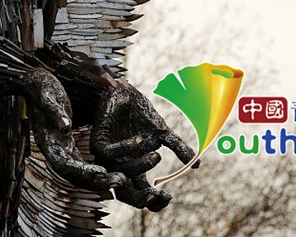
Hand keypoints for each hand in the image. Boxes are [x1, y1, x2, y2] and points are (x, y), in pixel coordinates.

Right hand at [16, 68, 126, 192]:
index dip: (82, 171)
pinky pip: (82, 163)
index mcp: (47, 141)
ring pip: (80, 172)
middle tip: (119, 181)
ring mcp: (60, 148)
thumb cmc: (41, 87)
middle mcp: (53, 149)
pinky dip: (96, 169)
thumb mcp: (47, 96)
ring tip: (122, 179)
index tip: (101, 172)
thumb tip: (64, 127)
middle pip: (74, 175)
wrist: (33, 83)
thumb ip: (54, 112)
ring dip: (99, 178)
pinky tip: (113, 169)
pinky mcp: (67, 144)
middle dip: (96, 180)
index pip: (64, 164)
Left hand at [88, 76, 196, 210]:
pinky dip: (126, 148)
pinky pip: (108, 153)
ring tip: (157, 154)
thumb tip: (198, 165)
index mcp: (135, 169)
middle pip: (126, 195)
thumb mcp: (162, 133)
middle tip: (158, 193)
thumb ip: (177, 148)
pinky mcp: (98, 143)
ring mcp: (107, 158)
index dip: (154, 202)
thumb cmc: (141, 113)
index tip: (169, 196)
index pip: (143, 196)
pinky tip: (141, 140)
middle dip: (142, 197)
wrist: (124, 92)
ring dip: (140, 166)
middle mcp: (120, 167)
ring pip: (119, 174)